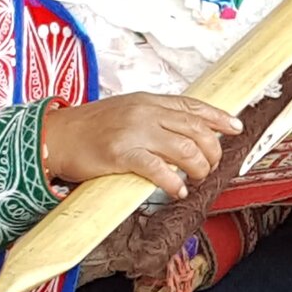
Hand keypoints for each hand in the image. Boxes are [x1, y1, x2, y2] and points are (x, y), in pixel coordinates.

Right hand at [40, 94, 242, 198]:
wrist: (56, 136)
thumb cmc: (90, 128)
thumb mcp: (126, 111)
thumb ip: (153, 118)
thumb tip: (183, 132)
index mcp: (148, 100)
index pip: (193, 106)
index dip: (218, 117)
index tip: (236, 128)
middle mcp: (145, 112)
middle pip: (195, 129)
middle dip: (212, 149)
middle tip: (212, 165)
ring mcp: (134, 131)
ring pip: (184, 148)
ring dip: (198, 167)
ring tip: (197, 178)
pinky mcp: (122, 153)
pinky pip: (158, 169)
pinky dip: (173, 182)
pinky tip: (177, 190)